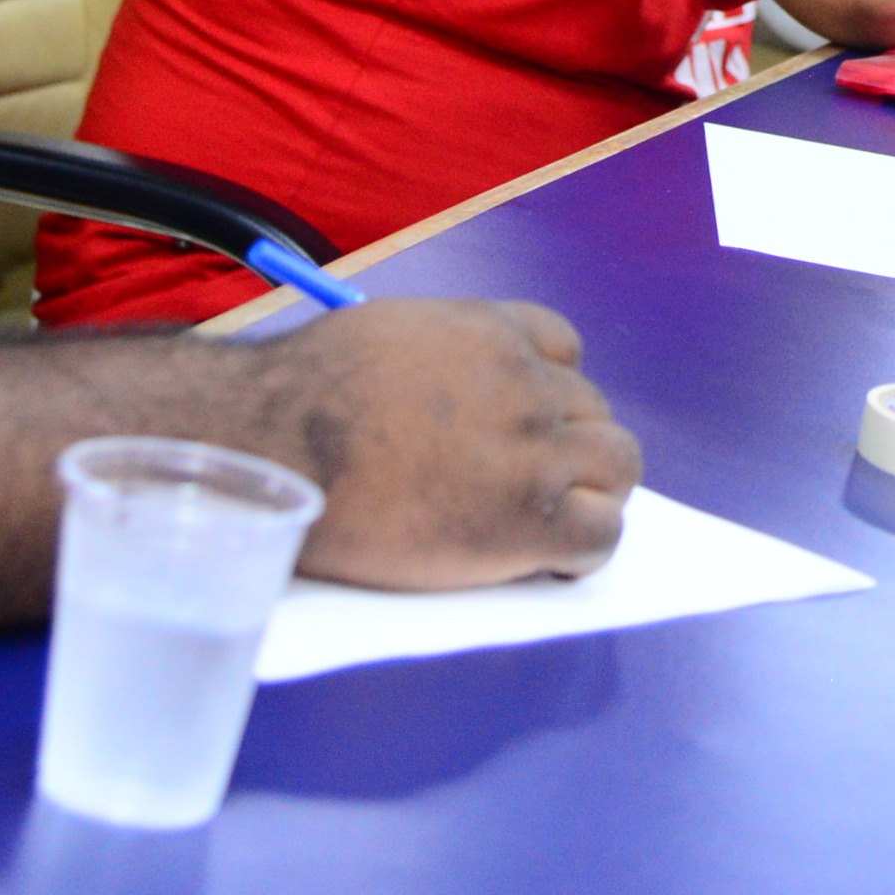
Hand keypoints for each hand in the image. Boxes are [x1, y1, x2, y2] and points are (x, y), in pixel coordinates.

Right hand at [247, 299, 641, 588]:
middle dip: (567, 447)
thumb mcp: (386, 337)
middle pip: (592, 413)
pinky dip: (583, 550)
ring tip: (545, 524)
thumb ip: (439, 358)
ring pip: (616, 467)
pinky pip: (600, 534)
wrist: (278, 448)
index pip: (564, 351)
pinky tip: (549, 562)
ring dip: (589, 493)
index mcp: (492, 331)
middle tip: (526, 486)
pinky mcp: (531, 517)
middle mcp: (528, 383)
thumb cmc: (303, 397)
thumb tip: (449, 392)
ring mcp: (536, 449)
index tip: (523, 425)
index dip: (548, 393)